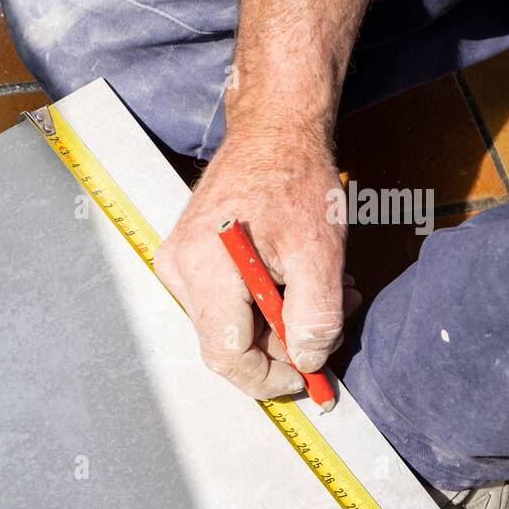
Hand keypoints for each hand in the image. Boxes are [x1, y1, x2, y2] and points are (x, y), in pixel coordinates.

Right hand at [155, 127, 358, 397]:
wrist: (273, 130)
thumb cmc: (295, 179)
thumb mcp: (321, 252)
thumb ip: (316, 318)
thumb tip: (308, 361)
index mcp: (207, 270)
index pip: (225, 356)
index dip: (267, 378)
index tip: (305, 376)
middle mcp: (179, 270)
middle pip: (225, 344)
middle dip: (280, 346)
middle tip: (331, 326)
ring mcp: (177, 264)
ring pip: (227, 326)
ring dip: (277, 323)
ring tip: (327, 294)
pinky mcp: (185, 258)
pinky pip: (223, 303)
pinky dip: (263, 304)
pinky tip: (296, 281)